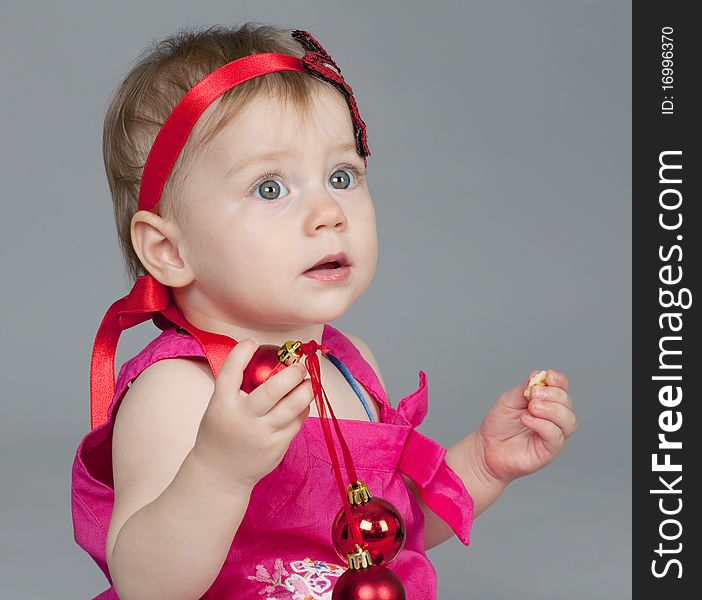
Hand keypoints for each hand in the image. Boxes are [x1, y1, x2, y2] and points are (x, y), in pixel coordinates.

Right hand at [191, 338, 314, 490]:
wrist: (219, 475)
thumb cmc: (221, 433)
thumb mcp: (218, 408)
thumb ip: (235, 387)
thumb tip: (265, 359)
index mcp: (221, 404)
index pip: (230, 371)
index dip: (242, 352)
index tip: (253, 341)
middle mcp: (242, 418)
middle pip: (272, 390)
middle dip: (291, 373)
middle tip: (298, 365)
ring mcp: (260, 435)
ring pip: (292, 407)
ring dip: (305, 389)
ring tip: (309, 381)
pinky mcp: (276, 447)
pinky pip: (296, 422)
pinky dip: (303, 409)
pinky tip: (303, 402)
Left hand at [476, 369, 576, 484]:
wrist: (486, 447)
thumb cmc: (499, 424)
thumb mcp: (509, 400)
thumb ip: (524, 389)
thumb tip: (538, 376)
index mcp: (547, 402)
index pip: (562, 388)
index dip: (559, 380)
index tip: (547, 376)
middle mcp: (554, 418)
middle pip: (567, 403)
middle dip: (553, 395)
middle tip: (533, 394)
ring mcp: (554, 435)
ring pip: (568, 420)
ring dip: (551, 410)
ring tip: (531, 407)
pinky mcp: (549, 451)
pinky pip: (556, 436)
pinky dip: (543, 425)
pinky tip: (527, 419)